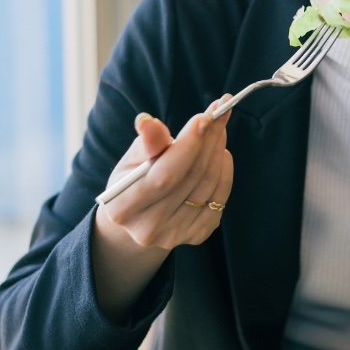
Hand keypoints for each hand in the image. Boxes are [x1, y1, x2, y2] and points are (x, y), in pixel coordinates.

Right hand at [91, 96, 232, 321]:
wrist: (139, 220)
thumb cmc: (133, 181)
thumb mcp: (131, 160)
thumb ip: (145, 143)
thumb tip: (147, 121)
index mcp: (124, 205)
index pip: (166, 174)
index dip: (188, 145)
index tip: (205, 117)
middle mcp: (149, 227)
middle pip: (192, 177)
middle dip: (209, 139)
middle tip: (220, 112)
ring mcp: (175, 235)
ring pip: (209, 185)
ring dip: (218, 151)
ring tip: (219, 129)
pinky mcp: (196, 236)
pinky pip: (219, 199)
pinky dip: (225, 173)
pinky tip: (221, 154)